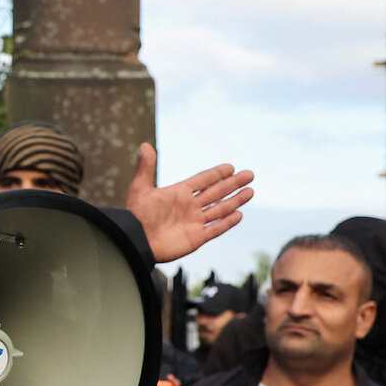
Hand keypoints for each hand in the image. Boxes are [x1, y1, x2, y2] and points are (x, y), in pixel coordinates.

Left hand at [126, 143, 253, 262]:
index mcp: (178, 193)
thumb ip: (146, 168)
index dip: (216, 174)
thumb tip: (144, 145)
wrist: (135, 241)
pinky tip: (239, 214)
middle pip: (216, 192)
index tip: (230, 167)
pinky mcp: (196, 238)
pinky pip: (215, 229)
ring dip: (235, 200)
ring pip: (220, 209)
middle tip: (249, 174)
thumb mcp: (140, 189)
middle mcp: (189, 207)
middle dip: (233, 183)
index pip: (203, 180)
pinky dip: (227, 222)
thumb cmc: (136, 216)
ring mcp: (194, 222)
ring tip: (250, 191)